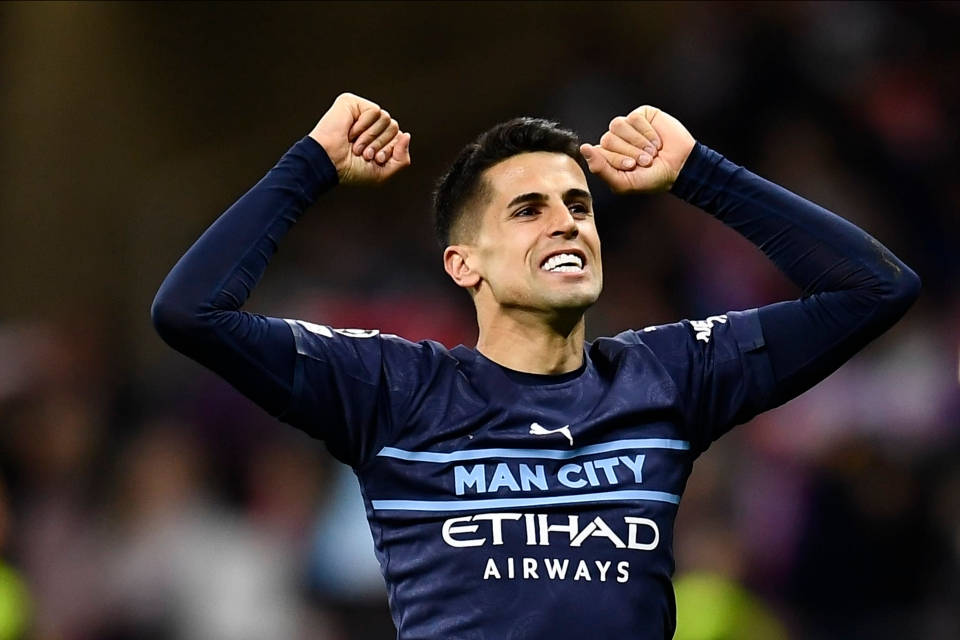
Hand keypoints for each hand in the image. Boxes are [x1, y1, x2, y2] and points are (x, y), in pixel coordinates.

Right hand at [308, 93, 411, 185]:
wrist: (329, 163)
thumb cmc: (351, 170)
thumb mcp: (383, 173)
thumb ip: (402, 159)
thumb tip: (407, 135)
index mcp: (377, 138)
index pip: (399, 137)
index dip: (390, 150)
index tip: (375, 160)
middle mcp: (371, 124)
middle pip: (394, 127)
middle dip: (381, 144)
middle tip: (365, 153)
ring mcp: (361, 113)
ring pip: (386, 118)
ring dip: (371, 137)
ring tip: (356, 145)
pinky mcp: (352, 103)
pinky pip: (374, 111)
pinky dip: (364, 126)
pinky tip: (350, 132)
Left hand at [580, 106, 695, 193]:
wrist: (681, 167)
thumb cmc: (652, 178)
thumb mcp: (624, 183)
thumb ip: (600, 169)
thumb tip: (583, 148)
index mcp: (607, 157)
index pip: (597, 152)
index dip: (616, 159)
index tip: (633, 167)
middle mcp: (614, 140)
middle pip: (607, 138)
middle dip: (629, 151)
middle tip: (646, 160)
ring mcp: (627, 126)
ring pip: (617, 125)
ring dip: (637, 141)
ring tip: (651, 151)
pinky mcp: (641, 115)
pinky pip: (635, 118)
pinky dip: (647, 132)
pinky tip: (657, 141)